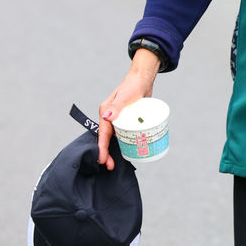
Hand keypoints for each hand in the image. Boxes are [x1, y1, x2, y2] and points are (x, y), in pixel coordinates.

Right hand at [98, 50, 160, 169]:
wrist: (144, 79)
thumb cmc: (134, 85)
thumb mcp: (126, 96)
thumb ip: (117, 105)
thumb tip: (107, 116)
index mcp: (106, 111)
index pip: (102, 133)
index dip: (102, 147)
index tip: (102, 160)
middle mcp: (110, 116)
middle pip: (107, 138)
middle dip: (107, 153)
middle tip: (110, 166)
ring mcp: (118, 119)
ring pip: (115, 138)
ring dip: (115, 150)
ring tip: (116, 163)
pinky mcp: (126, 120)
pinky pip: (123, 134)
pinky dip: (123, 143)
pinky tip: (127, 152)